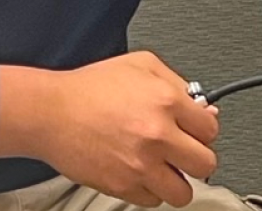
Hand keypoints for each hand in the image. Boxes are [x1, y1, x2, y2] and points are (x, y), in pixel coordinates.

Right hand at [0, 51, 218, 206]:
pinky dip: (148, 190)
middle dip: (195, 158)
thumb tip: (203, 107)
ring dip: (175, 181)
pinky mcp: (123, 186)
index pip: (211, 128)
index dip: (202, 130)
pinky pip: (153, 201)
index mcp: (166, 101)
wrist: (49, 113)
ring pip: (183, 192)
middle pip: (205, 163)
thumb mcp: (139, 65)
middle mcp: (158, 135)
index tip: (193, 132)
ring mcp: (141, 164)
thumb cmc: (87, 89)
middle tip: (181, 153)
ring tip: (162, 169)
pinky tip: (138, 173)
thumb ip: (176, 82)